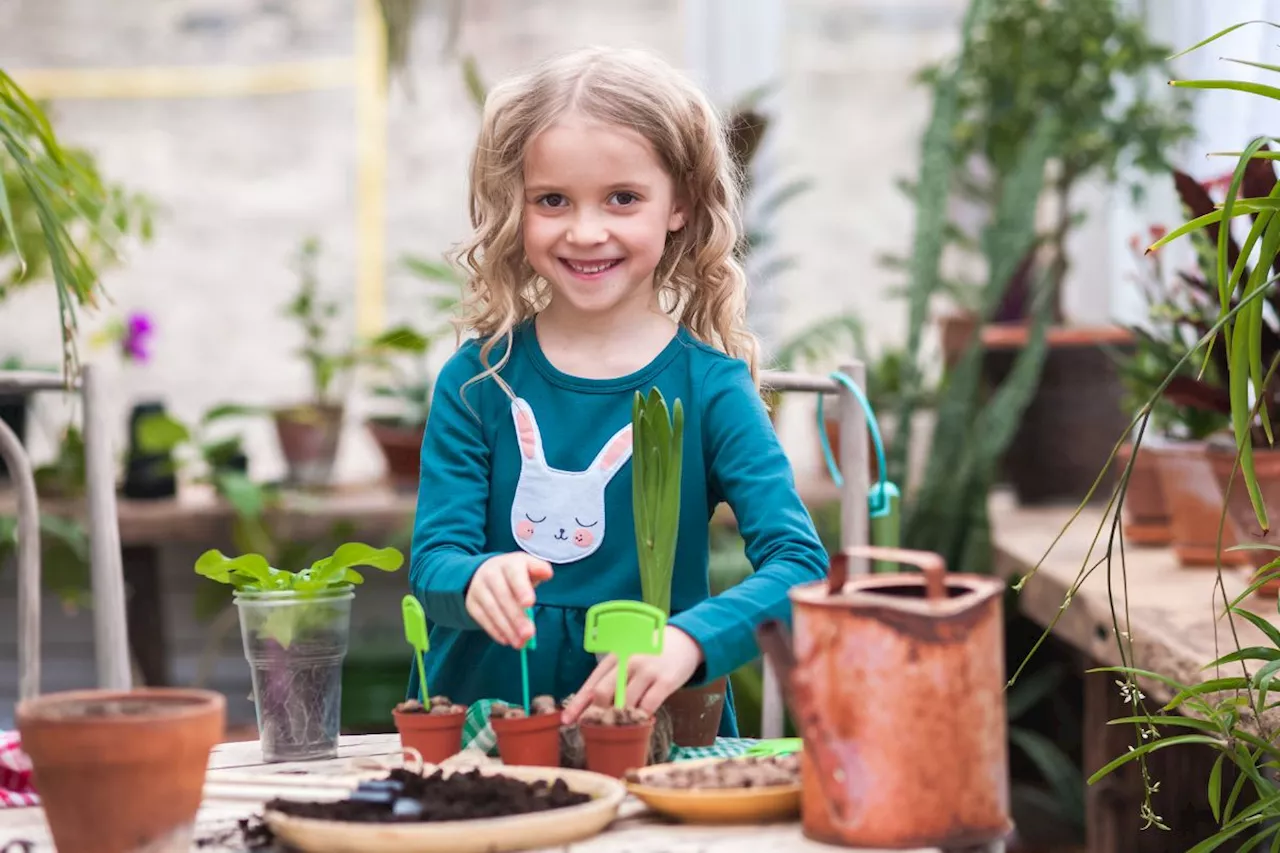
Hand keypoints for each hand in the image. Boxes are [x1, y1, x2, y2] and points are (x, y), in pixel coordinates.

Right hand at [465, 552, 552, 646]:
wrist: (485, 571)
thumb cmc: (515, 574)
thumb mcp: (528, 567)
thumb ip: (539, 570)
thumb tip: (547, 573)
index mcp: (510, 563)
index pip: (515, 574)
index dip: (522, 588)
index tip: (530, 603)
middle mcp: (491, 573)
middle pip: (504, 596)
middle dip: (517, 617)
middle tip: (529, 634)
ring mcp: (479, 588)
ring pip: (492, 609)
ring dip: (507, 628)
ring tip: (520, 642)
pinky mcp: (472, 602)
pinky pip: (482, 618)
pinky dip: (495, 631)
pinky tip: (507, 640)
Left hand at [561, 625, 703, 723]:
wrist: (683, 640)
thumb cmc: (650, 653)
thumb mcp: (627, 658)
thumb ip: (611, 679)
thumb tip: (590, 706)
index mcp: (614, 656)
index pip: (591, 683)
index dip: (577, 704)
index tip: (566, 721)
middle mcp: (627, 661)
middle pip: (603, 693)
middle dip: (597, 713)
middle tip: (599, 726)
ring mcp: (646, 671)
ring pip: (624, 703)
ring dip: (619, 719)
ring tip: (619, 727)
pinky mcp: (665, 681)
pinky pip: (648, 706)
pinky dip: (641, 718)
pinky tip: (640, 722)